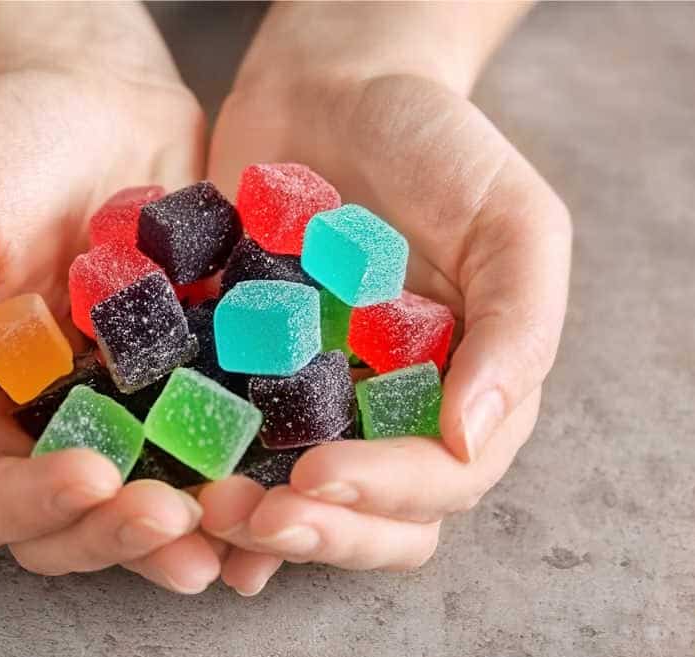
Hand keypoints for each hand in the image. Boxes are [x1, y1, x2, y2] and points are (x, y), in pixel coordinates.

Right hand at [0, 22, 226, 590]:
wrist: (99, 93)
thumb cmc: (2, 148)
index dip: (33, 506)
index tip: (93, 474)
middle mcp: (56, 419)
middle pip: (72, 524)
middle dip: (119, 535)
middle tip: (174, 517)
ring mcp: (132, 407)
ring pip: (152, 504)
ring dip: (191, 532)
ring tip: (238, 528)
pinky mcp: (199, 378)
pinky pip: (219, 445)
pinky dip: (247, 476)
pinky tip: (284, 486)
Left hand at [200, 6, 570, 592]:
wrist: (333, 89)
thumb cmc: (436, 144)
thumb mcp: (512, 220)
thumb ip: (519, 329)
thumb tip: (472, 440)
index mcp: (463, 392)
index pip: (440, 480)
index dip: (384, 494)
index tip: (318, 474)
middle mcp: (389, 414)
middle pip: (369, 517)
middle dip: (315, 530)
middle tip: (254, 513)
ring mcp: (314, 402)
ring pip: (296, 501)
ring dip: (253, 524)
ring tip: (206, 509)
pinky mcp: (244, 374)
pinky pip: (228, 446)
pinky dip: (203, 482)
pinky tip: (175, 496)